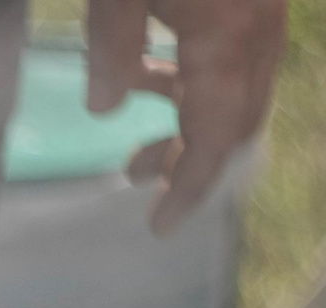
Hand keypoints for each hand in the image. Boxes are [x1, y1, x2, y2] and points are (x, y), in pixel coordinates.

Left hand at [86, 0, 284, 234]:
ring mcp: (263, 11)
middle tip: (138, 177)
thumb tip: (102, 109)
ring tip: (138, 153)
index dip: (189, 188)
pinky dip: (194, 82)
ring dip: (187, 124)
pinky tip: (142, 78)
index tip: (159, 227)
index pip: (215, 136)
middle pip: (234, 119)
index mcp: (228, 37)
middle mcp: (259, 30)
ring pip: (236, 90)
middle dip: (189, 160)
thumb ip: (111, 46)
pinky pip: (233, 56)